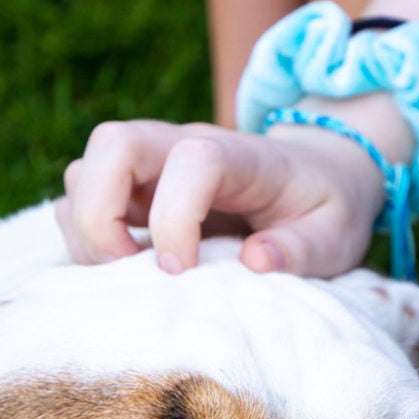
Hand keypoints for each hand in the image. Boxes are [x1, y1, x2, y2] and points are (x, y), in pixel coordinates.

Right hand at [56, 117, 386, 277]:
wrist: (318, 174)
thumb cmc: (325, 207)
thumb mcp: (336, 233)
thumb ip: (303, 248)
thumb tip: (255, 261)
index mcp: (241, 155)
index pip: (192, 160)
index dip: (176, 217)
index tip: (183, 270)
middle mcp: (185, 146)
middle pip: (113, 143)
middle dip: (101, 213)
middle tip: (127, 270)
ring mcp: (154, 164)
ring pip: (85, 170)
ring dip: (88, 229)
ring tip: (125, 276)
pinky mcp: (135, 189)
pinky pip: (82, 198)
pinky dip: (85, 237)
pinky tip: (123, 270)